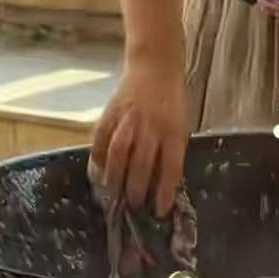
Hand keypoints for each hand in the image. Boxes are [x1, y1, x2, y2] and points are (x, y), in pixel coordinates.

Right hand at [91, 56, 187, 216]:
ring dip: (115, 179)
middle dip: (136, 190)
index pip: (171, 167)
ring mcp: (129, 119)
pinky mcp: (110, 113)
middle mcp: (151, 126)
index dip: (164, 192)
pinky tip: (100, 173)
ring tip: (113, 195)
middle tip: (133, 206)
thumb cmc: (171, 99)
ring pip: (119, 154)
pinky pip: (101, 141)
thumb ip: (170, 150)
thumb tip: (160, 184)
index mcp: (173, 130)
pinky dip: (98, 159)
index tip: (158, 211)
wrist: (154, 66)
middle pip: (142, 164)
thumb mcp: (180, 123)